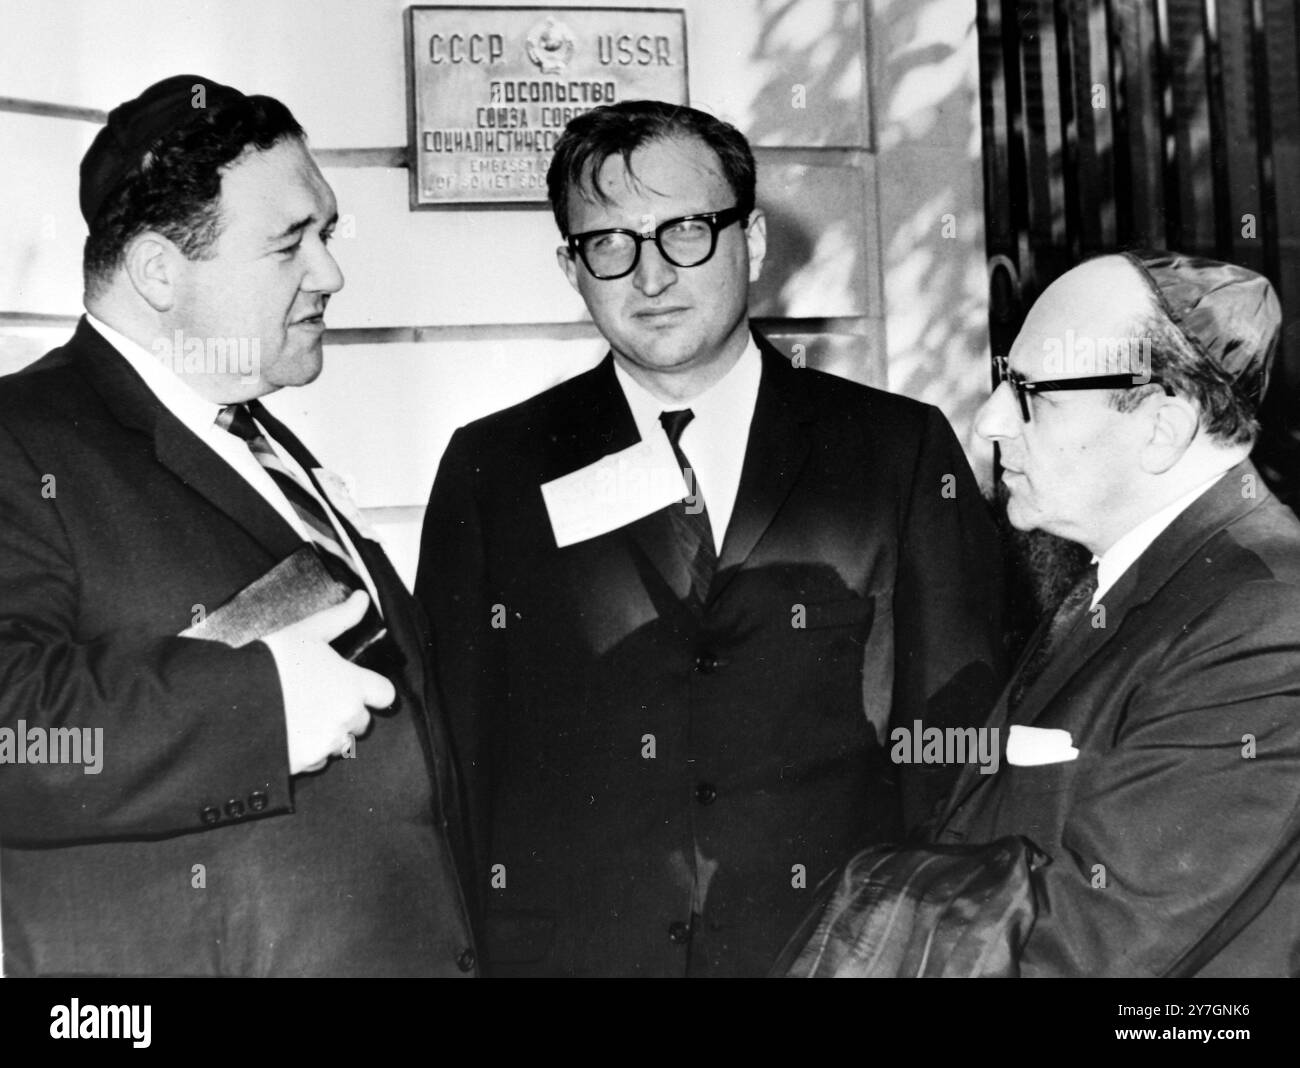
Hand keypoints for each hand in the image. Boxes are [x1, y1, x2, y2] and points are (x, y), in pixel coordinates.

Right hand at [262, 591, 395, 774]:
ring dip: (328, 733)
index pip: (385, 694)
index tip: (356, 685)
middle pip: (362, 721)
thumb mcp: (307, 632)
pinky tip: (288, 734)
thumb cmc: (271, 661)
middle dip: (346, 712)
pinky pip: (317, 761)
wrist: (231, 700)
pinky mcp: (306, 763)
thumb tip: (363, 598)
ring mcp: (327, 743)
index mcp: (352, 685)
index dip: (373, 690)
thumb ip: (340, 618)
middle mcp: (346, 717)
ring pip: (340, 742)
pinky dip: (308, 751)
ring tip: (300, 716)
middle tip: (319, 699)